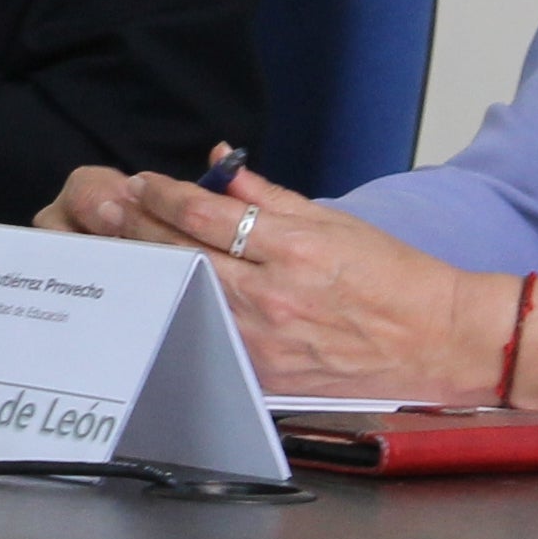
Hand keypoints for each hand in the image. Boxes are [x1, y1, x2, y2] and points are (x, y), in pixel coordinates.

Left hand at [48, 161, 537, 409]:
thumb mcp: (334, 219)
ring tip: (106, 250)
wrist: (440, 340)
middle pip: (184, 257)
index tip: (140, 182)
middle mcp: (276, 295)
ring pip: (186, 299)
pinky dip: (174, 317)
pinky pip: (207, 339)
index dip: (166, 196)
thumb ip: (268, 194)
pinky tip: (146, 303)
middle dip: (135, 230)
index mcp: (296, 247)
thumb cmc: (393, 277)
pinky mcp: (268, 374)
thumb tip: (219, 164)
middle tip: (97, 208)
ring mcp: (268, 341)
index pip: (210, 215)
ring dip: (143, 272)